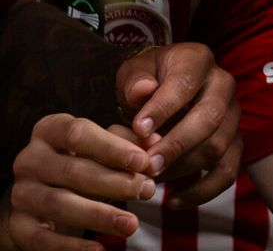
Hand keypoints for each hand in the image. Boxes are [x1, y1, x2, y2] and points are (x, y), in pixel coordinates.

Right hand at [5, 115, 153, 250]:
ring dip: (99, 215)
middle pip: (73, 171)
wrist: (46, 195)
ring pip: (59, 204)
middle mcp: (30, 160)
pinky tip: (99, 249)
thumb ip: (129, 141)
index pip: (78, 133)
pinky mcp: (19, 225)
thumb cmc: (85, 162)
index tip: (142, 161)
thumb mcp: (105, 147)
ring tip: (131, 224)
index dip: (112, 147)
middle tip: (147, 191)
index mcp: (50, 131)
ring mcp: (22, 193)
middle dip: (115, 183)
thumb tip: (154, 142)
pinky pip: (42, 239)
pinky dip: (71, 247)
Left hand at [113, 43, 240, 206]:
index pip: (184, 84)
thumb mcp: (134, 71)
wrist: (162, 88)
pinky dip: (203, 191)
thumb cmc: (146, 80)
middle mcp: (223, 85)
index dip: (163, 108)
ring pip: (217, 146)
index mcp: (197, 61)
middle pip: (210, 117)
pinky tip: (173, 201)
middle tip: (148, 165)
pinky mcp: (234, 142)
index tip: (138, 130)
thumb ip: (135, 81)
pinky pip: (228, 171)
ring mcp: (233, 115)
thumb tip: (142, 92)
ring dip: (183, 168)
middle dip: (177, 144)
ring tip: (150, 180)